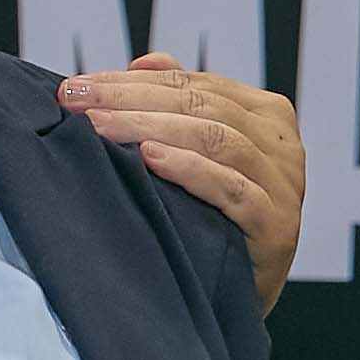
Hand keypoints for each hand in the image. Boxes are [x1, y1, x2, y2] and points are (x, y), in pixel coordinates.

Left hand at [61, 55, 304, 310]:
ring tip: (99, 128)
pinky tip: (150, 159)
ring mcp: (286, 186)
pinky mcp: (279, 227)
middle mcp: (283, 145)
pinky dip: (190, 169)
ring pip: (216, 139)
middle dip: (130, 100)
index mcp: (267, 115)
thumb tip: (142, 63)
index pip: (193, 84)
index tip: (73, 87)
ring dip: (150, 128)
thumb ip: (178, 103)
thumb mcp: (198, 155)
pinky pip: (232, 190)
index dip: (129, 81)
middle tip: (75, 103)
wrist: (235, 296)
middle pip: (201, 106)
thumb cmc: (210, 219)